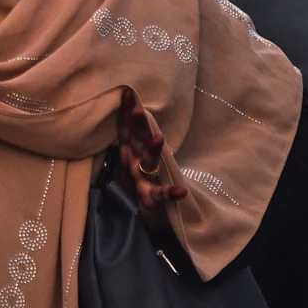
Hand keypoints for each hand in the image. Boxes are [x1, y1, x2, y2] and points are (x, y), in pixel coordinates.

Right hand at [115, 88, 186, 213]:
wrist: (148, 214)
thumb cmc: (143, 178)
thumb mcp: (137, 156)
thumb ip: (137, 135)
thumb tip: (135, 107)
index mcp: (129, 152)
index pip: (127, 129)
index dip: (127, 112)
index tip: (129, 93)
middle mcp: (132, 164)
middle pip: (135, 142)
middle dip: (137, 126)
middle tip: (138, 110)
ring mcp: (141, 181)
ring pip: (146, 164)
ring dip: (151, 152)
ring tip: (159, 139)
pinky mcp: (151, 199)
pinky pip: (160, 195)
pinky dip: (169, 193)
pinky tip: (181, 191)